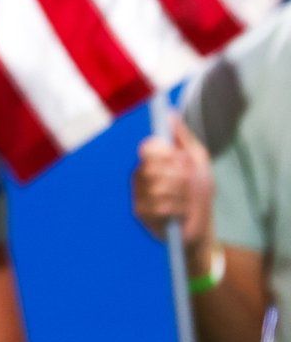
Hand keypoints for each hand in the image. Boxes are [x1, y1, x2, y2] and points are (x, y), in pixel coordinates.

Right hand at [133, 114, 215, 255]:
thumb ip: (183, 137)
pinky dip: (177, 210)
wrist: (203, 227)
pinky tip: (179, 214)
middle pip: (152, 167)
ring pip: (157, 187)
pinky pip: (160, 206)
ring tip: (185, 201)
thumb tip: (169, 114)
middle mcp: (140, 174)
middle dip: (178, 177)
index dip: (164, 153)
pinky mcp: (141, 214)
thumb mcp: (198, 160)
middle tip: (187, 183)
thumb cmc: (199, 193)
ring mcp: (138, 193)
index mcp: (150, 160)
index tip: (178, 157)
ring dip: (180, 195)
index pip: (148, 148)